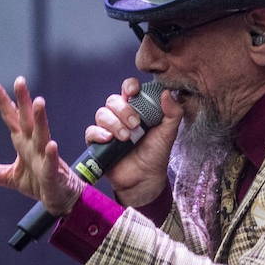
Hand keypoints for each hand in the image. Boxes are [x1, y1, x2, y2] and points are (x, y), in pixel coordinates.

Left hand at [0, 76, 84, 215]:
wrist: (61, 198)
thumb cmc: (39, 182)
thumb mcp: (9, 176)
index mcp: (23, 142)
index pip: (11, 117)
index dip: (3, 100)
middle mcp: (34, 145)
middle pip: (27, 119)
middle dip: (24, 100)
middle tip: (20, 81)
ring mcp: (45, 157)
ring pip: (42, 135)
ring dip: (41, 119)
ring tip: (39, 102)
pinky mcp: (53, 174)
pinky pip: (51, 163)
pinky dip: (51, 154)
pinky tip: (52, 145)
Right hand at [84, 77, 182, 207]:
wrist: (145, 179)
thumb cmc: (156, 154)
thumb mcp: (168, 133)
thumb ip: (173, 113)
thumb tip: (166, 93)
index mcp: (136, 109)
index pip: (129, 89)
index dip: (129, 86)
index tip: (134, 91)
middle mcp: (120, 116)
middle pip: (113, 101)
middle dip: (123, 110)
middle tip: (136, 125)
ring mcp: (108, 129)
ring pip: (102, 114)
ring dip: (114, 123)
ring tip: (126, 138)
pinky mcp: (98, 143)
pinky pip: (91, 131)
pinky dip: (99, 133)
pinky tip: (109, 140)